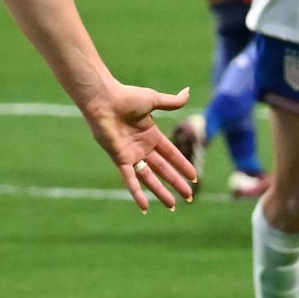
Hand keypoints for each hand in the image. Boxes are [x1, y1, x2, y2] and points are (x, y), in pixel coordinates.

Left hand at [81, 82, 198, 212]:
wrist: (104, 100)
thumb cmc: (126, 96)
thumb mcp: (154, 99)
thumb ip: (172, 101)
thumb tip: (188, 91)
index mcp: (151, 134)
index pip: (171, 154)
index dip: (183, 165)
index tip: (194, 177)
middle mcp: (142, 146)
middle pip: (163, 169)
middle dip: (176, 183)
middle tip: (188, 197)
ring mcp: (131, 154)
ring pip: (149, 178)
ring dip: (161, 192)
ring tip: (172, 206)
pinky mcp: (120, 159)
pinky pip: (130, 179)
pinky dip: (137, 192)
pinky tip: (144, 206)